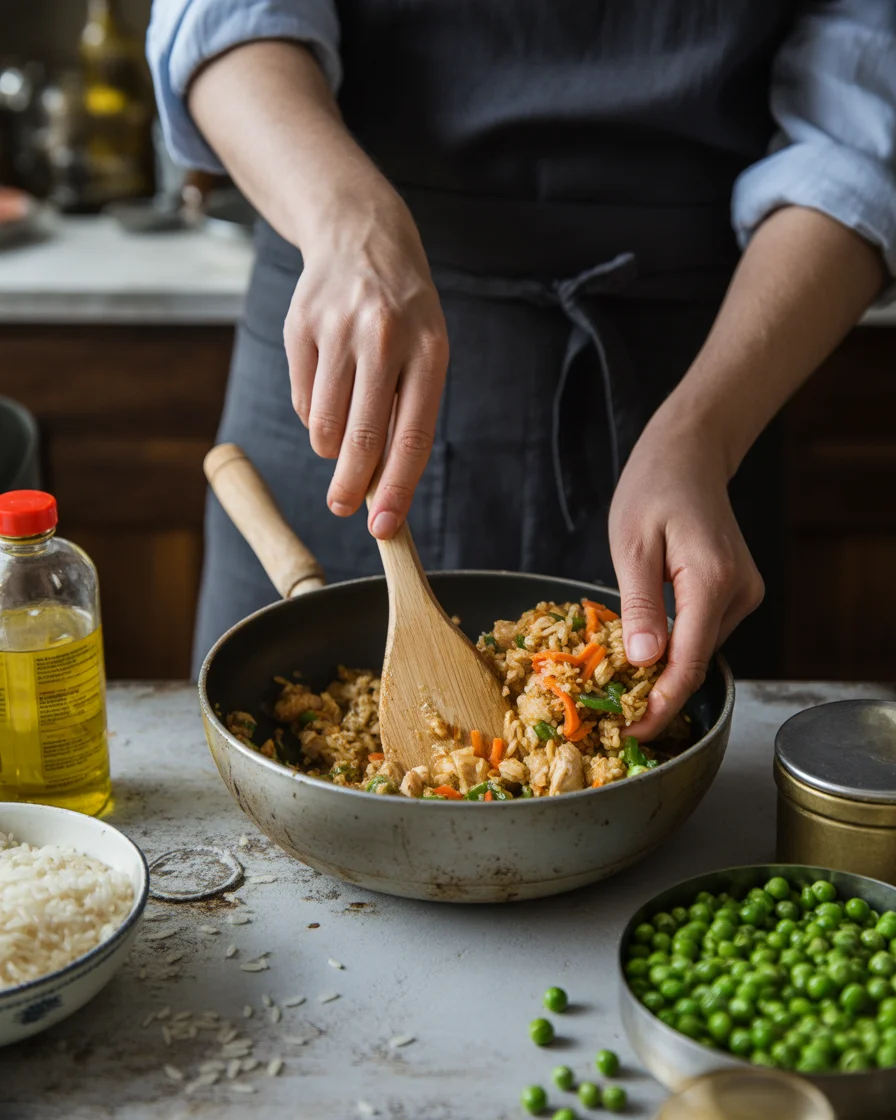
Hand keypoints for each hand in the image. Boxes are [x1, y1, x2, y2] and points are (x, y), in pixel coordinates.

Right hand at [284, 189, 448, 537]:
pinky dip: (314, 416)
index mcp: (429, 349)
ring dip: (331, 449)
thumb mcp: (426, 351)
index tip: (385, 526)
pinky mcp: (300, 326)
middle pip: (363, 437)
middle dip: (352, 486)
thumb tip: (384, 485)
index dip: (397, 488)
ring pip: (325, 424)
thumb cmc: (403, 313)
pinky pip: (303, 399)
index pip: (412, 436)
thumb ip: (409, 413)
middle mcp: (383, 337)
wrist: (362, 237)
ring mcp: (338, 330)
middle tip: (344, 508)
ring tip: (340, 441)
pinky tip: (328, 395)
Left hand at [608, 417, 764, 738]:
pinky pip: (703, 631)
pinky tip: (645, 643)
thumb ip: (639, 606)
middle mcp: (739, 593)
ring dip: (662, 667)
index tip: (631, 732)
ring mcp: (744, 593)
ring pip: (699, 650)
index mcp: (711, 582)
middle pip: (695, 662)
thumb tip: (641, 663)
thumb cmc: (653, 489)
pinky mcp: (738, 592)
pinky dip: (674, 644)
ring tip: (618, 677)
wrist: (689, 455)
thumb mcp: (631, 546)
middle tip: (611, 712)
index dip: (659, 706)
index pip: (688, 664)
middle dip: (655, 691)